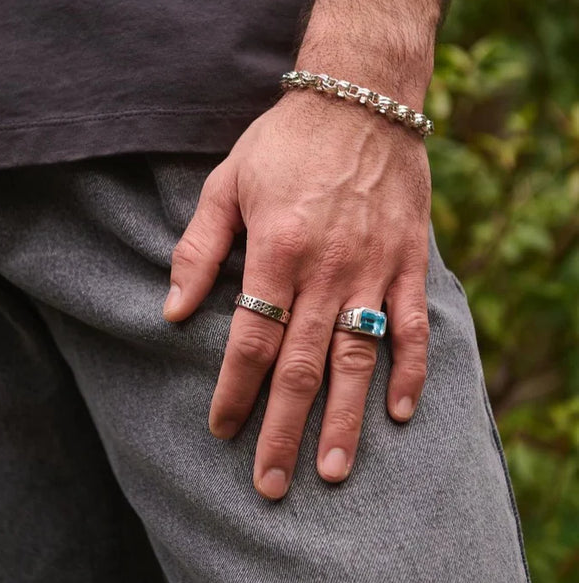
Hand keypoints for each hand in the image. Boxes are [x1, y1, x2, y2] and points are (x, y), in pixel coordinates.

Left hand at [163, 87, 430, 499]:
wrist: (358, 99)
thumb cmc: (285, 142)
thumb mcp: (225, 182)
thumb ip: (198, 249)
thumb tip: (170, 312)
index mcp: (277, 249)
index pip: (251, 338)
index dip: (234, 390)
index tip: (222, 430)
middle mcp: (327, 268)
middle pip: (302, 363)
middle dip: (282, 428)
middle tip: (271, 483)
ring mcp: (373, 267)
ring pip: (357, 356)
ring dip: (345, 418)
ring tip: (334, 471)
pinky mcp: (408, 260)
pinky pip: (412, 324)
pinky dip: (410, 369)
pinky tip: (400, 412)